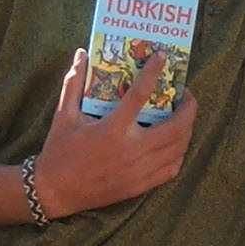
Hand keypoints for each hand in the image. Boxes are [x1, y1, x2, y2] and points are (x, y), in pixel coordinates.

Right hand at [30, 51, 197, 217]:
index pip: (140, 94)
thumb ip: (73, 83)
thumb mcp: (62, 114)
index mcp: (112, 129)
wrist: (55, 192)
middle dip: (189, 108)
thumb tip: (81, 53)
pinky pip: (172, 169)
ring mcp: (139, 170)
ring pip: (179, 148)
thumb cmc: (59, 150)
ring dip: (187, 129)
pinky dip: (179, 154)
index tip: (162, 57)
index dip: (153, 72)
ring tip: (184, 117)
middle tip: (186, 96)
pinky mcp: (140, 186)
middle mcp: (131, 150)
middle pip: (176, 127)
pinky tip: (175, 144)